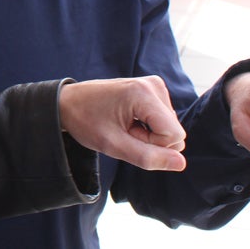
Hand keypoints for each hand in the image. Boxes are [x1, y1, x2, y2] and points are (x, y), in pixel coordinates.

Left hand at [59, 76, 186, 171]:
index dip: (152, 146)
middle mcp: (153, 85)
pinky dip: (147, 126)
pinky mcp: (153, 89)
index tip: (126, 135)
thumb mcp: (113, 145)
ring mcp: (154, 85)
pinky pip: (164, 120)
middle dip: (151, 140)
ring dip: (148, 134)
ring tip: (122, 124)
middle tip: (122, 130)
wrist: (68, 102)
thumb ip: (148, 157)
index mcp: (144, 94)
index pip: (174, 136)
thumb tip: (181, 164)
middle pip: (174, 132)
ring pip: (170, 127)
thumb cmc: (85, 121)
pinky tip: (128, 119)